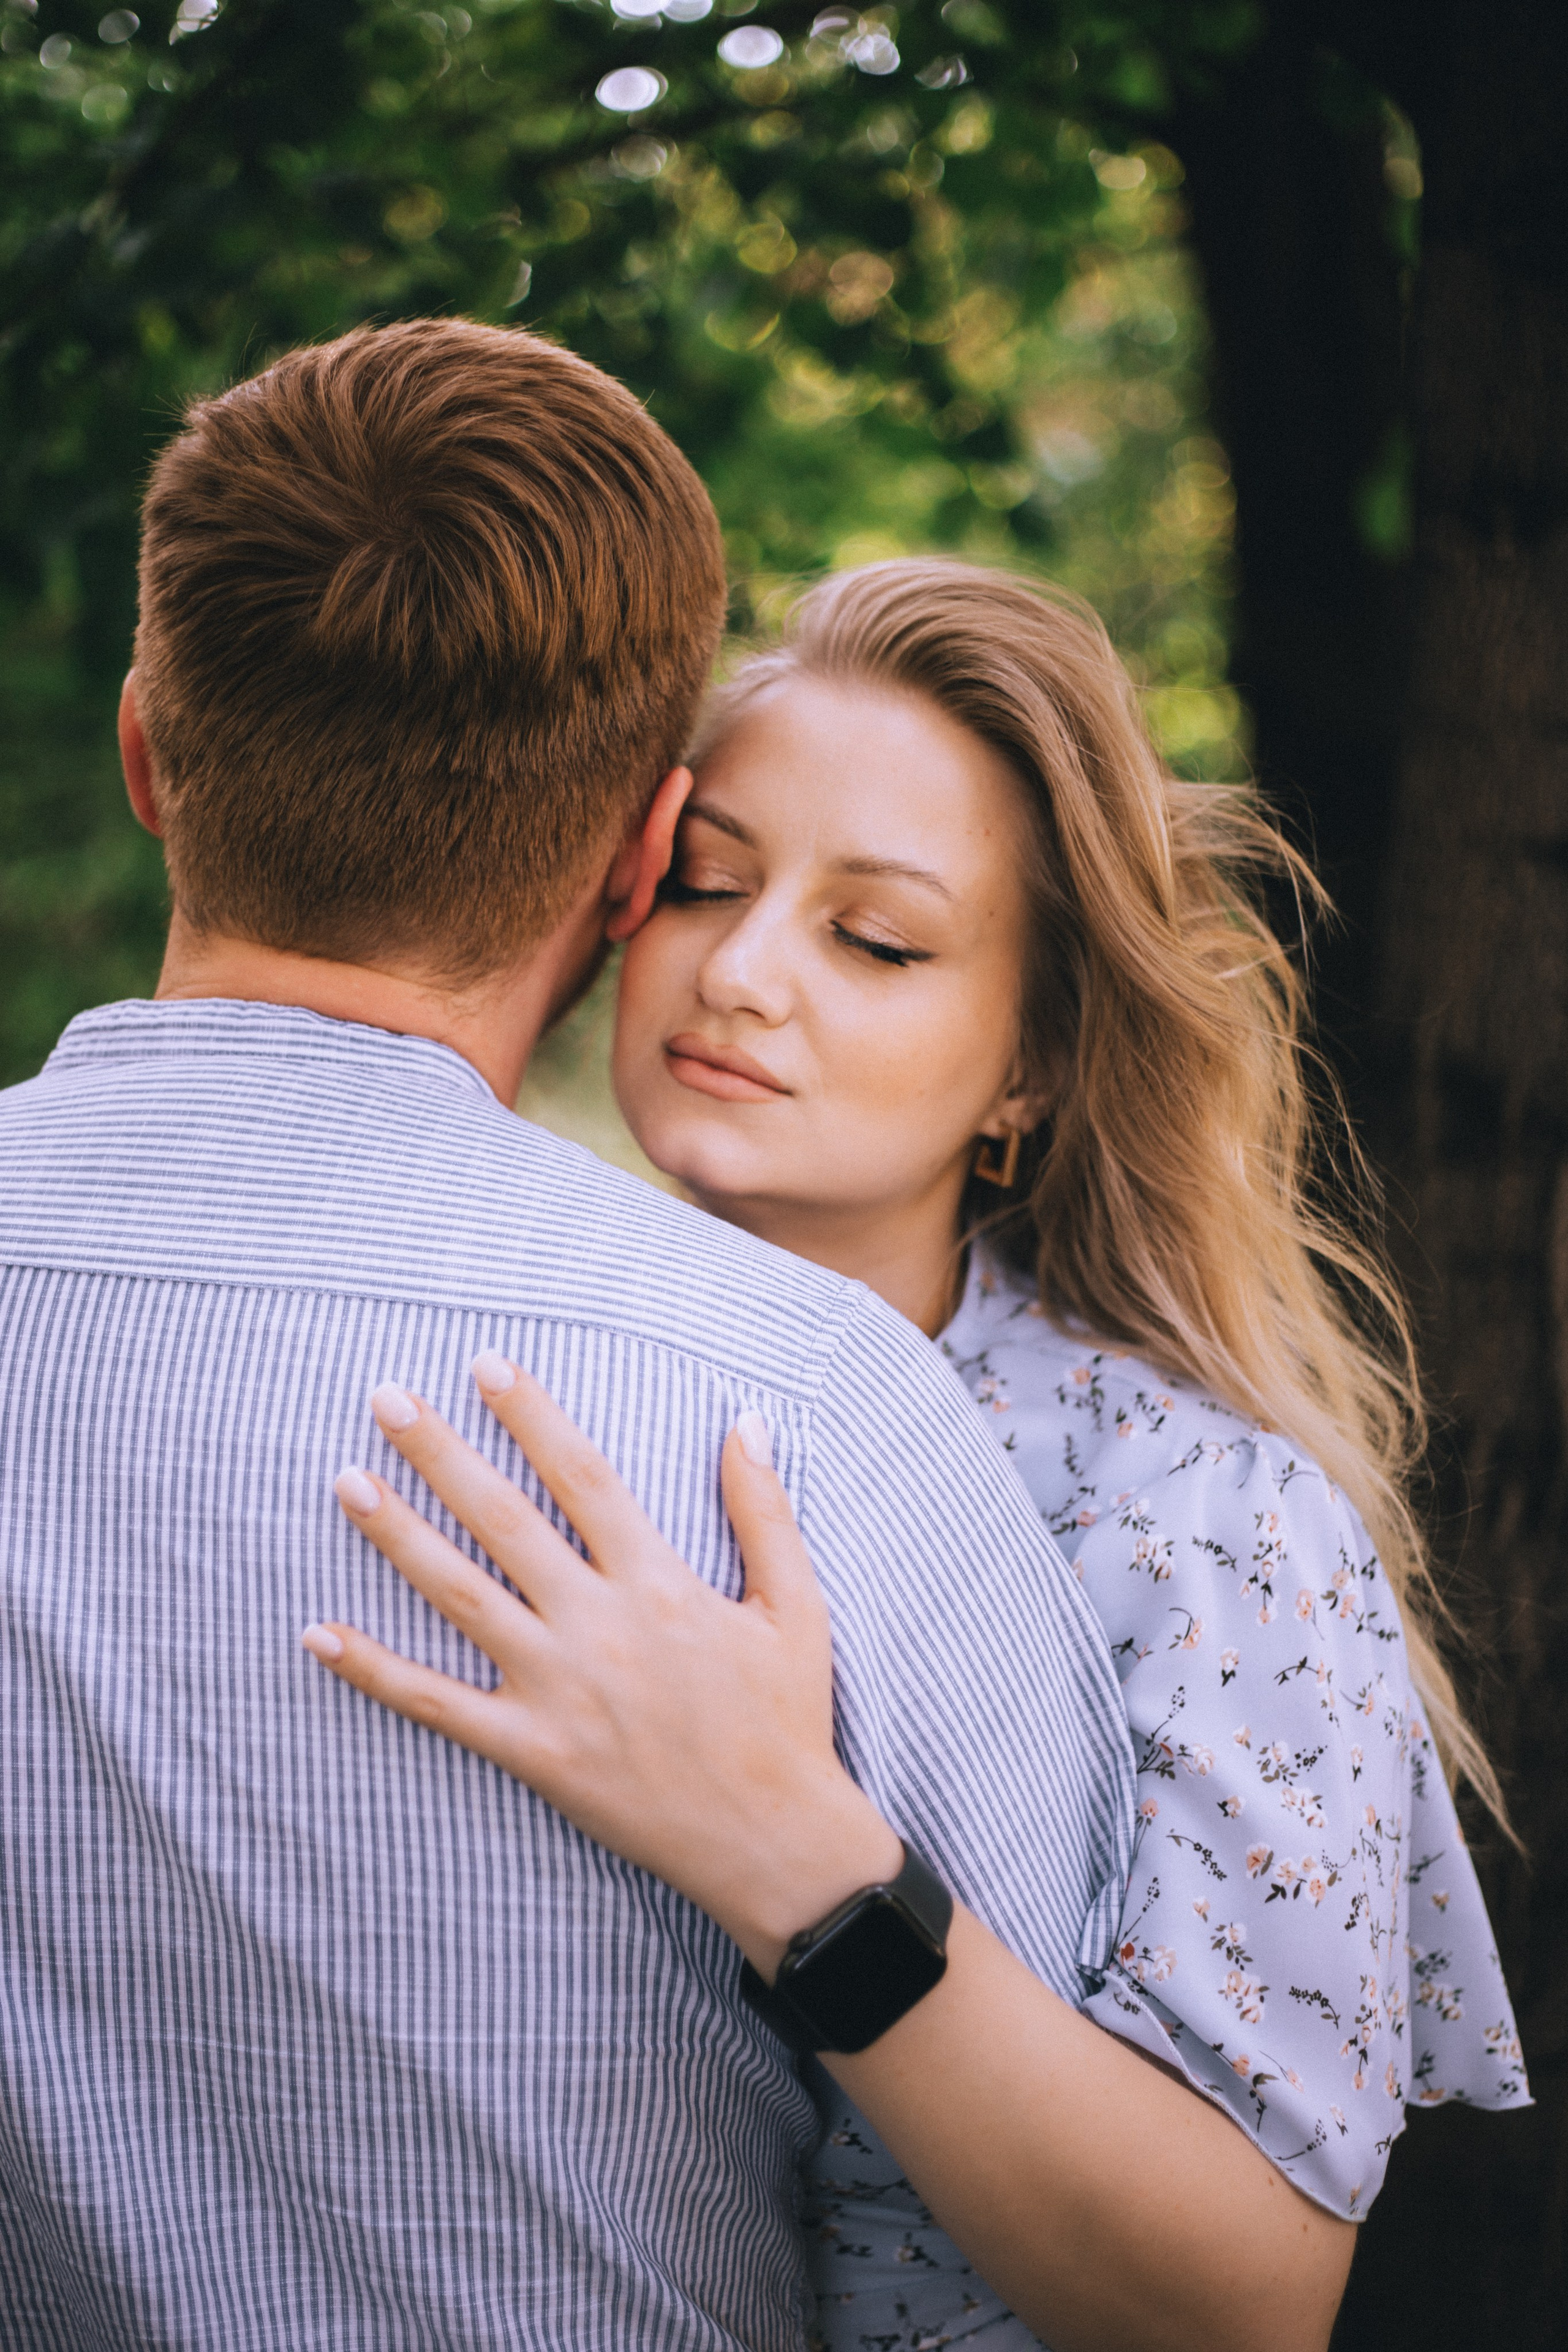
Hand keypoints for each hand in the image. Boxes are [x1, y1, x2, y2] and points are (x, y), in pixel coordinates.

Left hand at [302, 1355, 900, 1970]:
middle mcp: (598, 1626)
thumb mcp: (796, 1606)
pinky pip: (438, 1705)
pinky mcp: (532, 1750)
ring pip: (459, 1595)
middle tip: (385, 1397)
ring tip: (346, 1480)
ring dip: (398, 1534)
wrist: (773, 1841)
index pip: (581, 1476)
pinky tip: (318, 1633)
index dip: (531, 1415)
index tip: (485, 1365)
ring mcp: (557, 1689)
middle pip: (503, 1519)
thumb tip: (746, 1421)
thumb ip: (764, 1510)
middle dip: (440, 1452)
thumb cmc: (787, 1718)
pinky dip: (375, 1670)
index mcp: (660, 1583)